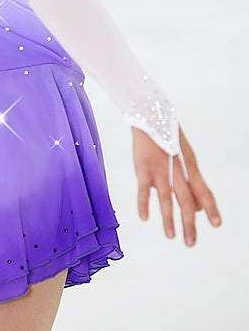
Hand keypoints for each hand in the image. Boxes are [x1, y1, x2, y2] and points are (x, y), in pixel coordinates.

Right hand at [132, 126, 220, 245]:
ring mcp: (159, 170)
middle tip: (190, 243)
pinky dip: (143, 204)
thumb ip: (190, 184)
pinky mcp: (142, 168)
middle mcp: (177, 170)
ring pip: (166, 198)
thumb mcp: (184, 158)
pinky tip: (144, 218)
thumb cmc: (167, 139)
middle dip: (189, 223)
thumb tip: (197, 210)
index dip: (210, 207)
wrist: (150, 115)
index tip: (216, 224)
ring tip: (171, 236)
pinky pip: (143, 189)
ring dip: (169, 218)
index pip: (203, 190)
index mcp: (189, 167)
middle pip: (185, 200)